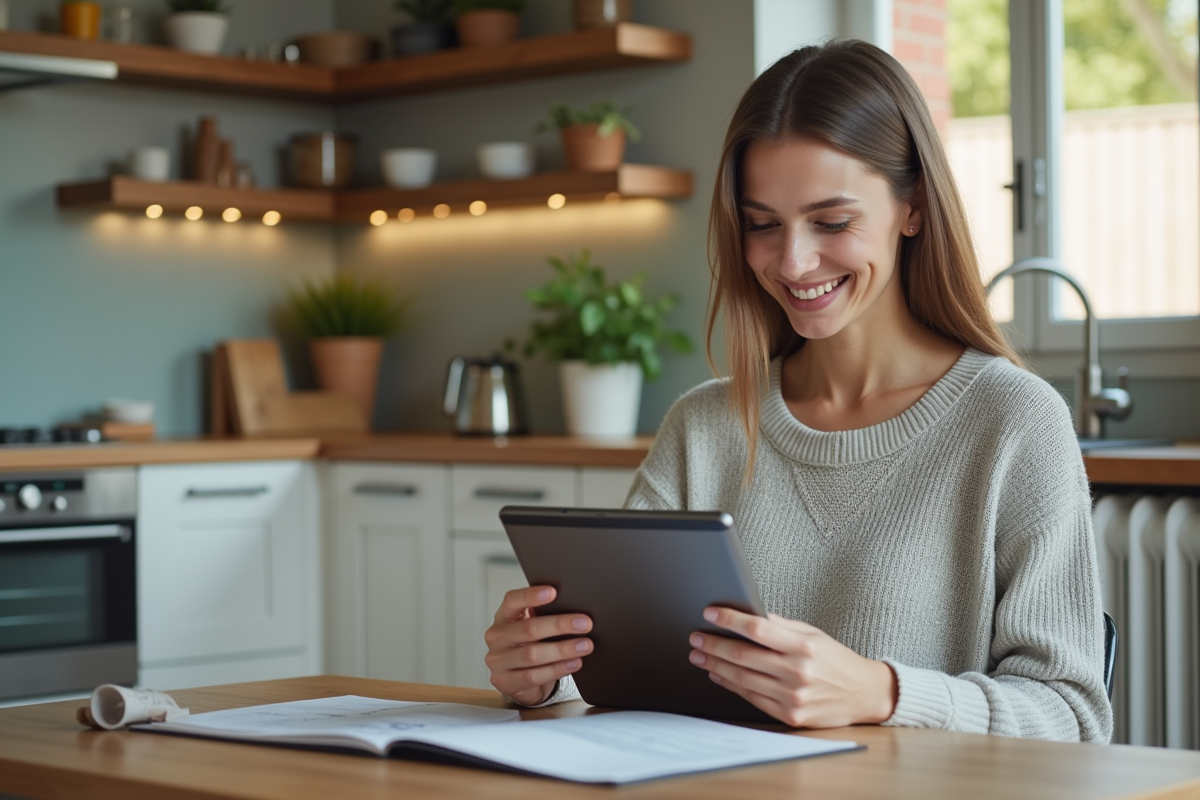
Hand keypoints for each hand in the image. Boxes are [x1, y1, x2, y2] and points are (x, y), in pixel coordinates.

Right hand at [484, 585, 592, 705]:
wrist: (517, 679)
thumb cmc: (529, 645)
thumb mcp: (532, 627)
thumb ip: (544, 616)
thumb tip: (575, 611)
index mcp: (503, 617)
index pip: (512, 601)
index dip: (531, 595)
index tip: (553, 592)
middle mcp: (497, 637)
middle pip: (529, 629)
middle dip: (560, 625)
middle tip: (584, 624)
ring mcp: (498, 661)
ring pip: (532, 654)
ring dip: (563, 650)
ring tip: (585, 645)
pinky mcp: (505, 682)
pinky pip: (534, 676)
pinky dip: (557, 669)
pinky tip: (574, 663)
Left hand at [688, 607, 896, 727]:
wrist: (865, 694)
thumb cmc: (837, 660)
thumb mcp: (813, 634)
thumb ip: (781, 626)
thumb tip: (750, 616)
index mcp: (803, 646)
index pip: (757, 629)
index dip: (730, 620)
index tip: (710, 613)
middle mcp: (797, 672)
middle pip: (743, 655)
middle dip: (714, 645)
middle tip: (696, 637)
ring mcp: (792, 697)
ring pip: (743, 678)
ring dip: (715, 666)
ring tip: (699, 655)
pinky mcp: (790, 716)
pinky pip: (752, 698)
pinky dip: (731, 685)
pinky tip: (719, 675)